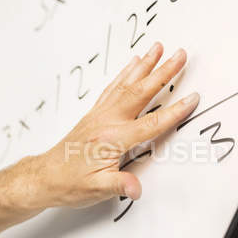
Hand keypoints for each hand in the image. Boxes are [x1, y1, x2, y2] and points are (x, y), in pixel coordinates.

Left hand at [4, 42, 198, 211]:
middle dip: (163, 72)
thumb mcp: (96, 190)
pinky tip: (133, 63)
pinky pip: (114, 87)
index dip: (174, 111)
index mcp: (113, 139)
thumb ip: (119, 185)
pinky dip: (125, 73)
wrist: (45, 177)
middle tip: (180, 55)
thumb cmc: (70, 184)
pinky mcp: (95, 113)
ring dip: (145, 64)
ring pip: (127, 84)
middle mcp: (107, 121)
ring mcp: (101, 114)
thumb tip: (136, 189)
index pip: (151, 124)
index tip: (192, 98)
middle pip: (141, 92)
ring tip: (158, 47)